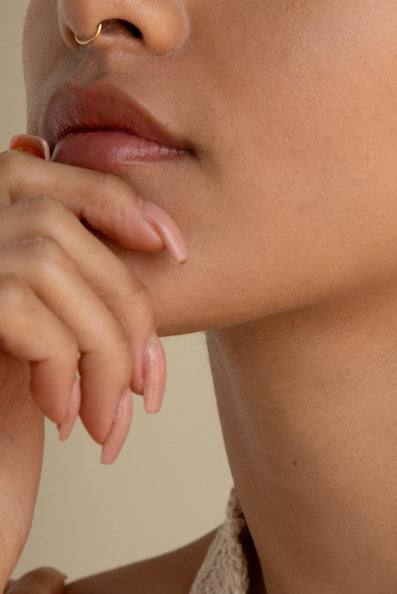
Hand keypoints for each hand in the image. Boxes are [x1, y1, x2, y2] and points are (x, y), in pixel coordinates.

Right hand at [0, 137, 186, 588]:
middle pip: (63, 229)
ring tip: (102, 417)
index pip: (50, 177)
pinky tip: (62, 417)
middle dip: (126, 306)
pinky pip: (22, 307)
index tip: (177, 248)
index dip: (120, 202)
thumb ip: (76, 288)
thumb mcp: (46, 348)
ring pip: (52, 265)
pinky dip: (61, 364)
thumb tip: (153, 229)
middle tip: (147, 386)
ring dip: (100, 349)